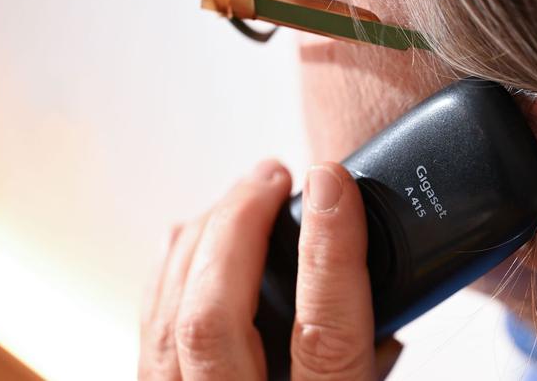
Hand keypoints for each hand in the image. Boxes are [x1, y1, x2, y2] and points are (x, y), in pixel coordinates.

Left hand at [140, 160, 401, 379]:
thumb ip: (373, 360)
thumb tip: (384, 298)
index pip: (323, 335)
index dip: (328, 251)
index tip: (332, 185)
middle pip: (214, 316)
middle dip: (239, 227)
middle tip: (274, 177)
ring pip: (171, 315)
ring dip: (206, 238)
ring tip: (244, 196)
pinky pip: (152, 325)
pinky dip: (175, 268)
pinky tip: (195, 238)